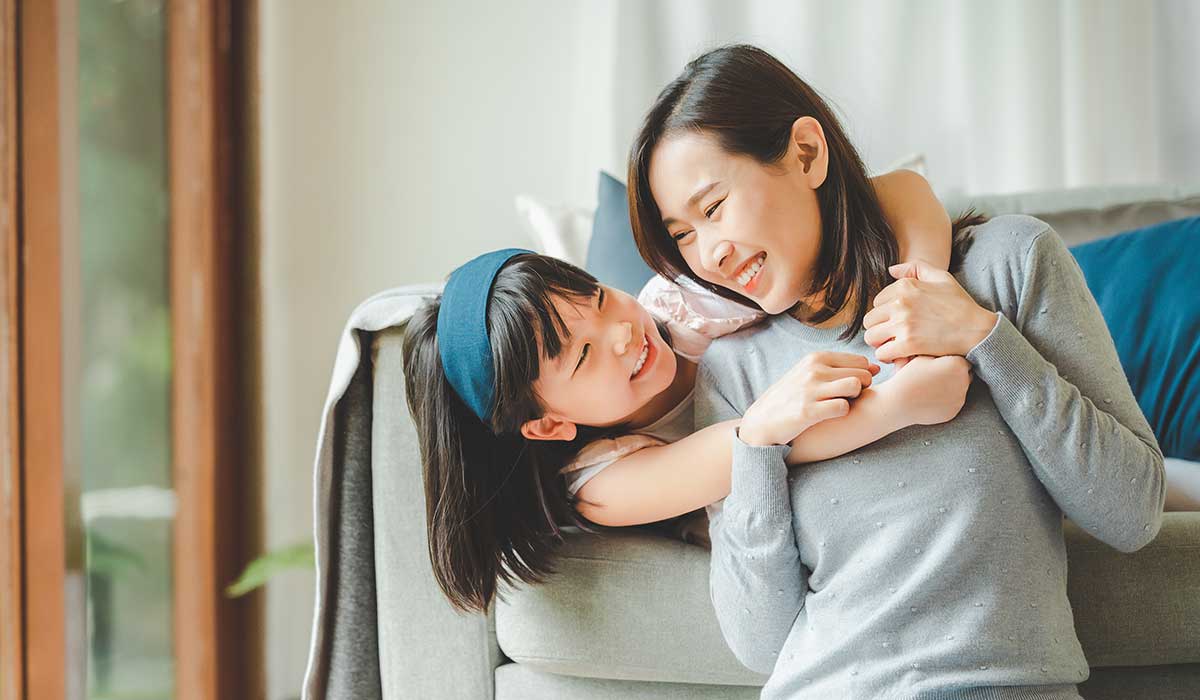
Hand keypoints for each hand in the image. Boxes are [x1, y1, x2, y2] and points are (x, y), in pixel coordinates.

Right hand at [738, 352, 878, 445]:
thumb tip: (876, 368)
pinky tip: (831, 417)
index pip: (860, 361)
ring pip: (855, 387)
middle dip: (862, 389)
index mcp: (815, 358)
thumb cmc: (792, 398)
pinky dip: (842, 414)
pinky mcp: (808, 411)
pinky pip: (843, 408)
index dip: (863, 377)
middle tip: (848, 401)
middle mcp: (813, 369)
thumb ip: (841, 369)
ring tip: (842, 405)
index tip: (851, 389)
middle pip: (862, 374)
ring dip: (854, 399)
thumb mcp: (810, 375)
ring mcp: (810, 389)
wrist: (762, 422)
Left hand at [862, 260, 997, 363]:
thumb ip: (915, 268)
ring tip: (893, 344)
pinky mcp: (908, 344)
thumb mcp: (941, 277)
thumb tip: (891, 269)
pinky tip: (899, 355)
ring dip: (880, 343)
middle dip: (879, 328)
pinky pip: (882, 353)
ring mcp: (903, 324)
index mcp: (905, 287)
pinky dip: (888, 356)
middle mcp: (900, 303)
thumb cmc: (960, 304)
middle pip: (869, 320)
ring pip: (871, 337)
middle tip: (892, 335)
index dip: (885, 313)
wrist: (977, 329)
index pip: (876, 302)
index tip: (897, 320)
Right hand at [881, 355, 971, 425]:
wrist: (899, 403)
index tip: (939, 363)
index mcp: (957, 364)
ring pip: (959, 389)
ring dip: (950, 387)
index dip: (950, 360)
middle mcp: (964, 381)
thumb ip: (937, 351)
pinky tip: (930, 398)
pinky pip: (953, 403)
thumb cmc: (908, 377)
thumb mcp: (921, 356)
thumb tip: (947, 346)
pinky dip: (945, 401)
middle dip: (954, 373)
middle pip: (965, 374)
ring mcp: (960, 398)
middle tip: (936, 375)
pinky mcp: (954, 411)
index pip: (962, 359)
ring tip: (931, 387)